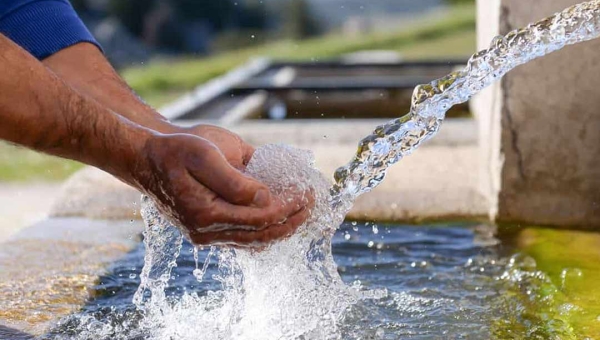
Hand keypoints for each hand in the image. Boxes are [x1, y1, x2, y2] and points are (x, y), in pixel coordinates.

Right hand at [135, 133, 312, 246]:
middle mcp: (206, 232)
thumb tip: (265, 198)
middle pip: (260, 235)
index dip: (287, 208)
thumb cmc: (175, 150)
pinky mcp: (208, 231)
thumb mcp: (204, 154)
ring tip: (303, 213)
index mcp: (206, 213)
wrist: (148, 158)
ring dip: (281, 229)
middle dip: (291, 221)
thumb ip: (234, 179)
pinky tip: (280, 220)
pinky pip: (243, 239)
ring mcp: (206, 235)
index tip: (306, 193)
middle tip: (311, 204)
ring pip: (253, 242)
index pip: (259, 219)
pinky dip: (265, 231)